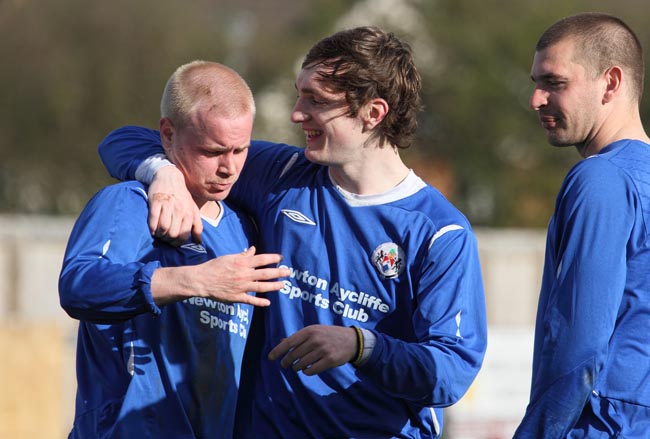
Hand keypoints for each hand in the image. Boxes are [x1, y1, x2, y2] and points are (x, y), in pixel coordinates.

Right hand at [148, 165, 202, 245]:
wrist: (170, 177)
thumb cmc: (182, 196)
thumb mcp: (193, 209)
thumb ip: (197, 225)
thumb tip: (199, 242)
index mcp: (189, 212)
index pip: (184, 234)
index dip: (177, 242)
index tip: (173, 242)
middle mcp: (179, 209)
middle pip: (173, 234)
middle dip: (168, 240)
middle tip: (165, 238)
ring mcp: (167, 205)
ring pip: (163, 228)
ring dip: (159, 235)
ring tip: (159, 234)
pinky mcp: (155, 202)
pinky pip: (153, 220)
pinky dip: (152, 228)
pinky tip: (152, 229)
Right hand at [152, 247, 289, 306]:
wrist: (202, 280)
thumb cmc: (215, 266)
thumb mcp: (229, 257)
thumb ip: (243, 255)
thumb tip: (253, 249)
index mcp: (242, 263)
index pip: (262, 259)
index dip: (273, 258)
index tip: (281, 257)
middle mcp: (244, 274)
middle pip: (266, 273)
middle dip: (279, 272)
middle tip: (288, 272)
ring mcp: (241, 287)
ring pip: (261, 287)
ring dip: (274, 286)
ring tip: (282, 285)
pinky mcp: (237, 297)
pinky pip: (251, 300)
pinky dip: (260, 302)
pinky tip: (268, 303)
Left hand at [268, 325, 357, 374]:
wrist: (351, 340)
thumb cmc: (329, 335)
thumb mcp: (314, 331)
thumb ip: (299, 337)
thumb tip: (281, 342)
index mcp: (309, 331)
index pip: (289, 342)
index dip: (278, 351)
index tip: (270, 358)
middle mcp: (315, 339)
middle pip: (293, 355)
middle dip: (286, 362)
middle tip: (285, 365)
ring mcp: (322, 350)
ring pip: (301, 364)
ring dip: (297, 367)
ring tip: (298, 366)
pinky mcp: (329, 360)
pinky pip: (311, 371)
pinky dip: (307, 372)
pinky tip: (308, 369)